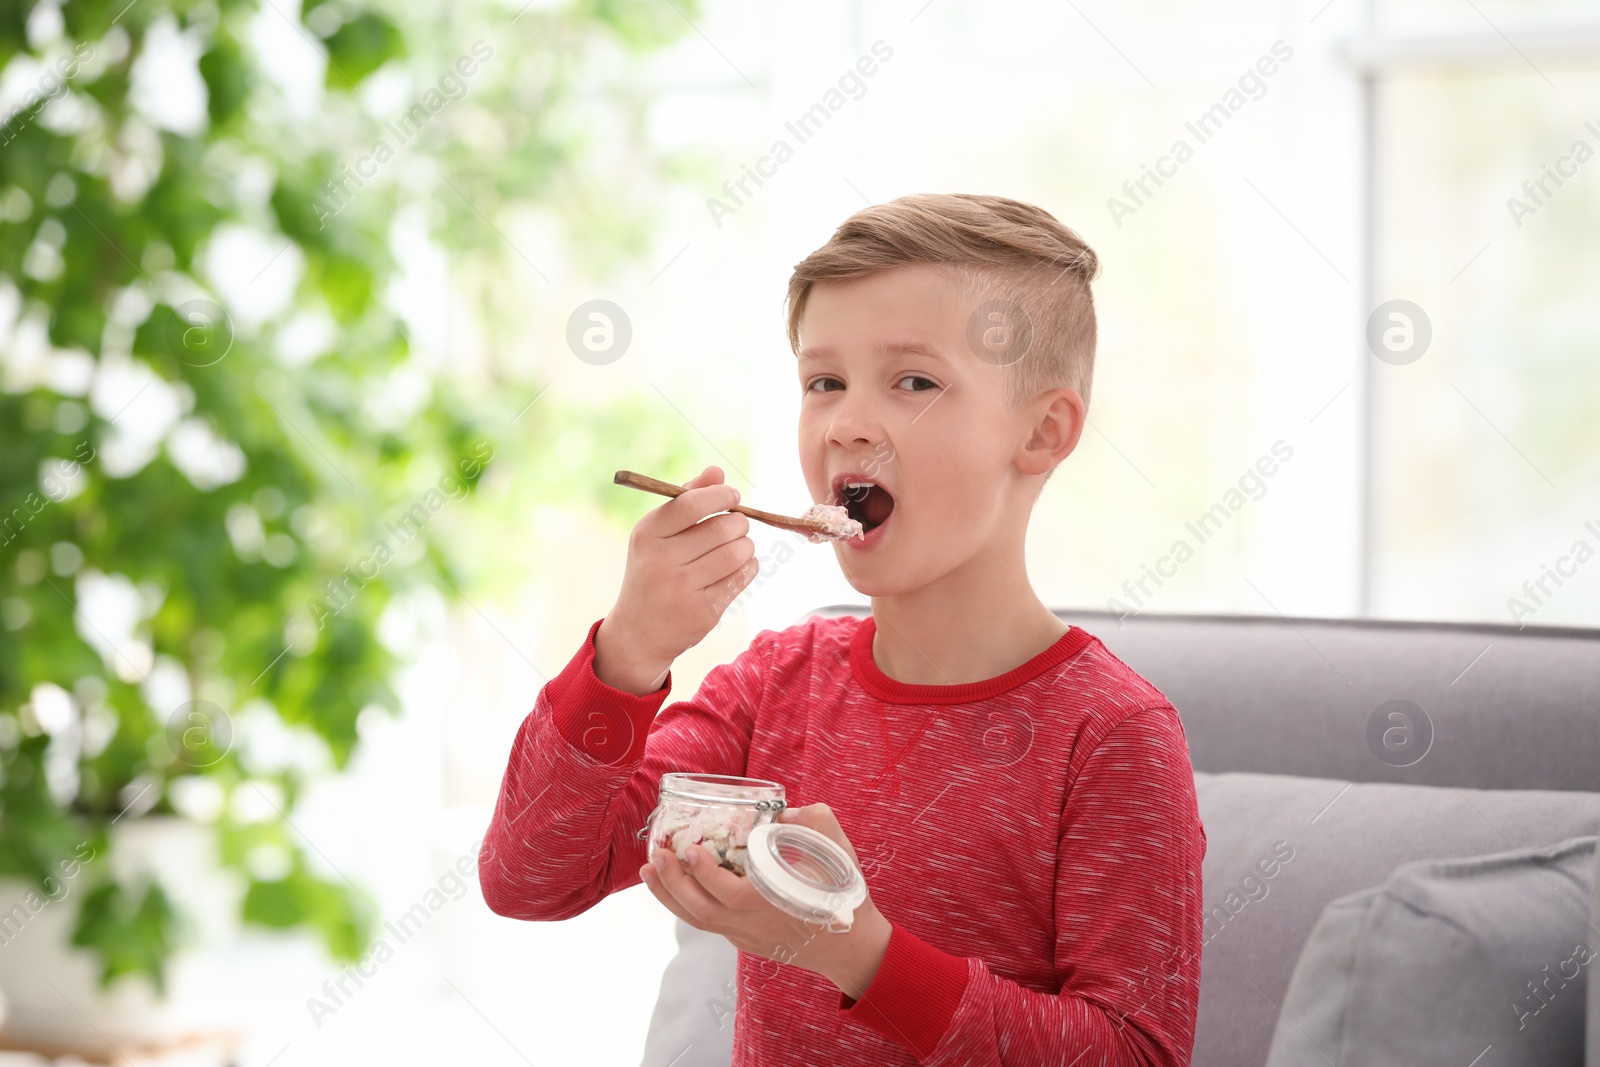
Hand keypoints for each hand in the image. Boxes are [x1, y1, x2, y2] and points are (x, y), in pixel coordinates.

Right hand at [594, 465, 757, 694]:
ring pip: (737, 553)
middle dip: (739, 522)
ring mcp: (682, 589)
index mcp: (647, 535)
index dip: (720, 495)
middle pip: (721, 528)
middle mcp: (661, 561)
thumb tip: (717, 471)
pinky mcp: (703, 612)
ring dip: (747, 545)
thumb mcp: (657, 534)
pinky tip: (740, 565)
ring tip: (740, 545)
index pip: (691, 504)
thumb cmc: (652, 570)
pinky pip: (741, 578)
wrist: (638, 631)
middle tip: (738, 524)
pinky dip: (749, 566)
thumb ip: (686, 499)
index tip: (733, 496)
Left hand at [638, 803, 891, 998]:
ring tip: (649, 872)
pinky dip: (686, 905)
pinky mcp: (745, 941)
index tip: (690, 848)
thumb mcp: (837, 850)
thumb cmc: (843, 894)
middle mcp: (751, 924)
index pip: (726, 893)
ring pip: (698, 920)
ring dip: (670, 896)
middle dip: (673, 883)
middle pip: (700, 910)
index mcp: (771, 903)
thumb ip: (814, 822)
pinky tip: (676, 886)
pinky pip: (708, 924)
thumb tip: (783, 812)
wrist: (851, 945)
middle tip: (655, 855)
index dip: (704, 873)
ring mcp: (746, 935)